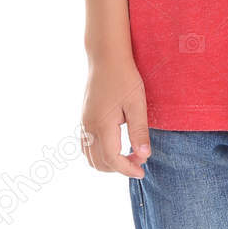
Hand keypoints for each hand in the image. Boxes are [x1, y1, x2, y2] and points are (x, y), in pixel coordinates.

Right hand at [81, 58, 150, 178]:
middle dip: (119, 168)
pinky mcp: (83, 119)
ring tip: (129, 154)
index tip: (143, 170)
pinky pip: (86, 146)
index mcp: (102, 125)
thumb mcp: (137, 104)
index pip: (112, 159)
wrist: (105, 58)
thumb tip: (144, 155)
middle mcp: (89, 127)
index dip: (128, 169)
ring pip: (90, 157)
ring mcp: (83, 124)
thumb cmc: (124, 78)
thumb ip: (139, 131)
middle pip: (99, 163)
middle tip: (139, 159)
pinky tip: (116, 146)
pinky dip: (99, 154)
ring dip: (108, 163)